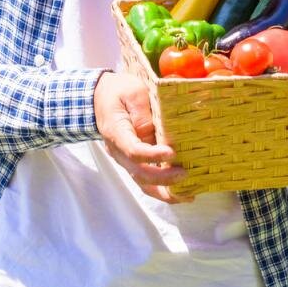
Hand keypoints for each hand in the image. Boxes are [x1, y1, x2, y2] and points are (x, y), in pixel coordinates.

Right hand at [94, 71, 189, 201]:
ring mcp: (124, 158)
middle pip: (138, 172)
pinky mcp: (133, 161)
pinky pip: (146, 179)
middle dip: (162, 178)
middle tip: (185, 173)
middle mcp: (118, 151)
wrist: (100, 98)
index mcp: (116, 132)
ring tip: (187, 195)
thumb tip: (157, 131)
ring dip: (163, 191)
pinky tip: (182, 193)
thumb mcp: (133, 92)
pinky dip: (162, 189)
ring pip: (142, 182)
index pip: (133, 150)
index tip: (172, 152)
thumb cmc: (119, 91)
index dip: (152, 155)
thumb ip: (144, 112)